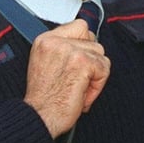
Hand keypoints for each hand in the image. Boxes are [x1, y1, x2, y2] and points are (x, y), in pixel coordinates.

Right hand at [24, 20, 109, 138]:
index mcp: (45, 40)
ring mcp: (70, 50)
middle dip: (91, 62)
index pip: (79, 26)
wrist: (39, 116)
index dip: (85, 44)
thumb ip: (61, 51)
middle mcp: (56, 41)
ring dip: (95, 75)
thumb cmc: (43, 99)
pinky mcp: (82, 62)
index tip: (80, 62)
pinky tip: (82, 95)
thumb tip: (85, 46)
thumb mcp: (44, 65)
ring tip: (79, 89)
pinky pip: (104, 69)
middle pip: (93, 40)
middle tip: (79, 80)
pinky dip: (98, 86)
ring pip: (100, 55)